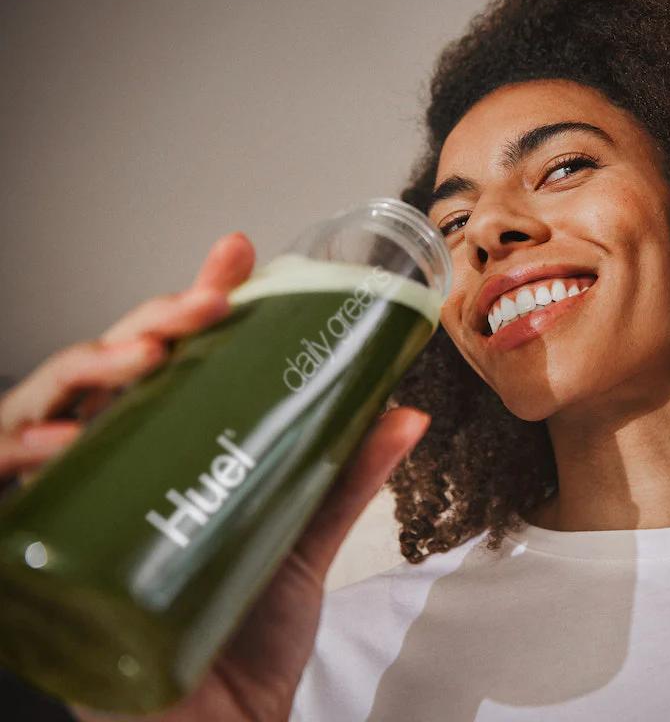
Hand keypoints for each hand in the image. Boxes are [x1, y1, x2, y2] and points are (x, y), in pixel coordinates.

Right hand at [0, 233, 431, 719]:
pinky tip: (54, 443)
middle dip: (147, 323)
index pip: (172, 361)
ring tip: (139, 357)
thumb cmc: (246, 640)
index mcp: (177, 454)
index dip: (193, 298)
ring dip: (85, 371)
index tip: (238, 253)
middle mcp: (121, 471)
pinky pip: (12, 500)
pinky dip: (19, 459)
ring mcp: (80, 512)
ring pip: (48, 415)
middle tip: (201, 306)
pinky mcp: (46, 566)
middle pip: (111, 374)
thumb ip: (344, 477)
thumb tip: (406, 412)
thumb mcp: (300, 541)